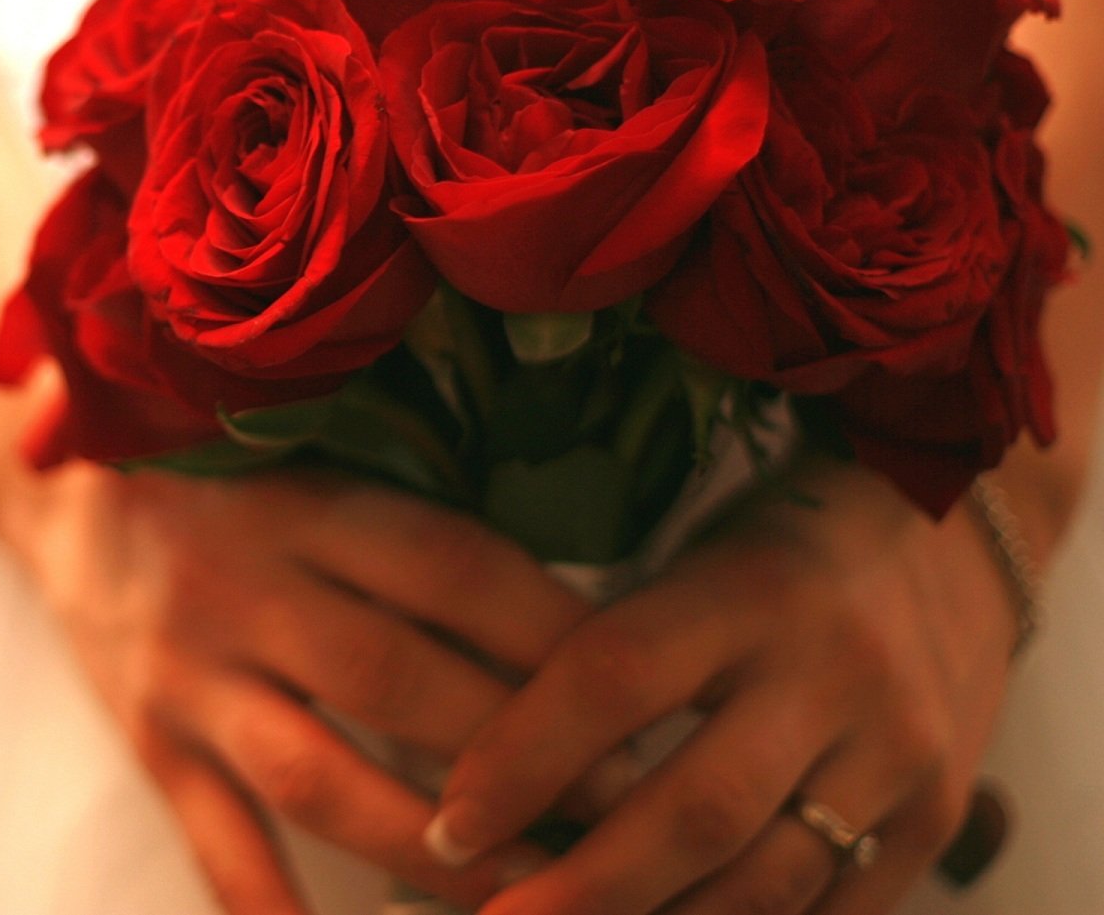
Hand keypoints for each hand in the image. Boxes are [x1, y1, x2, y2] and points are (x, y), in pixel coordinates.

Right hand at [2, 460, 594, 913]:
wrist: (55, 493)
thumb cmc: (219, 473)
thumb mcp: (308, 457)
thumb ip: (408, 519)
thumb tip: (566, 604)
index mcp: (302, 502)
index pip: (451, 568)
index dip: (552, 634)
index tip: (645, 691)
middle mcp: (243, 587)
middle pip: (397, 680)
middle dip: (519, 754)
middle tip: (625, 808)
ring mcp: (191, 675)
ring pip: (321, 780)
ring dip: (432, 853)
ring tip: (531, 898)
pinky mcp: (152, 744)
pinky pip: (218, 848)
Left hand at [427, 456, 1017, 914]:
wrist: (957, 530)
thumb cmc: (777, 546)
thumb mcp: (691, 554)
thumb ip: (609, 649)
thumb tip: (477, 752)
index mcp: (745, 589)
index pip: (612, 678)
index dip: (521, 758)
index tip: (450, 821)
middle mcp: (831, 670)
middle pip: (695, 807)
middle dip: (585, 886)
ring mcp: (896, 751)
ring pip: (766, 878)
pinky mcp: (939, 815)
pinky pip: (835, 909)